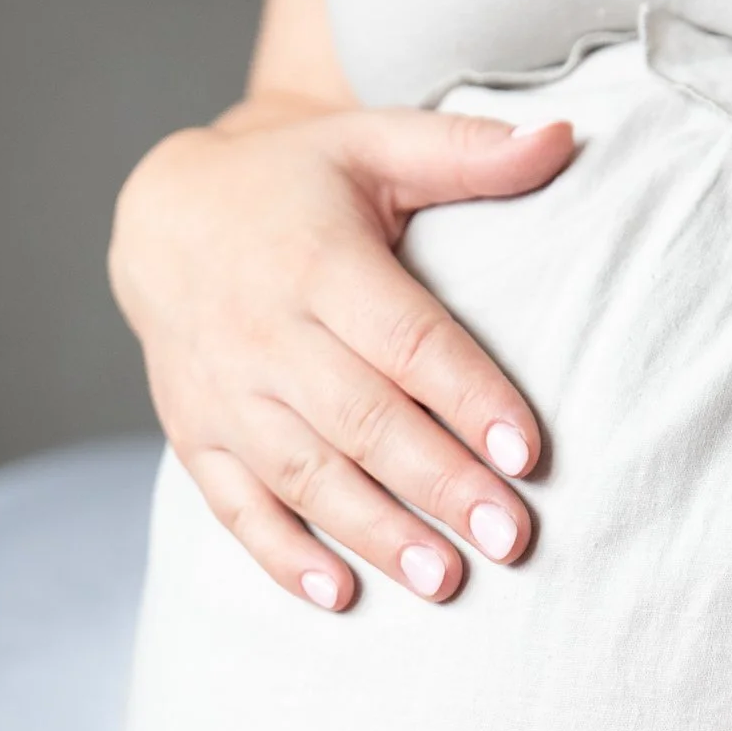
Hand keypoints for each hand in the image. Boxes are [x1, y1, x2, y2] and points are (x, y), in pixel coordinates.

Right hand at [109, 100, 574, 608]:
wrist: (164, 213)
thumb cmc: (298, 182)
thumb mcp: (376, 144)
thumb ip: (470, 152)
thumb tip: (567, 137)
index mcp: (318, 262)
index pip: (405, 340)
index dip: (469, 397)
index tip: (528, 453)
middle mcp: (264, 332)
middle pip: (362, 419)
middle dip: (439, 483)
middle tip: (509, 539)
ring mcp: (222, 390)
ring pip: (304, 472)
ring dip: (375, 532)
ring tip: (445, 581)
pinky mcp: (195, 432)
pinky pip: (236, 504)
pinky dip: (283, 554)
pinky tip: (339, 594)